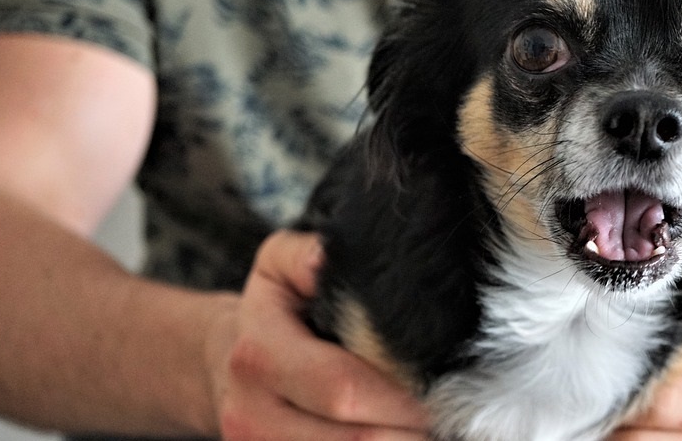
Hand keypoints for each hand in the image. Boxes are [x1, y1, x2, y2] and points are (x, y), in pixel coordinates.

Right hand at [206, 231, 429, 439]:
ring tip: (441, 429)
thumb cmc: (274, 309)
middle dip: (411, 433)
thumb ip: (310, 257)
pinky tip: (408, 436)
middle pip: (352, 440)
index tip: (445, 387)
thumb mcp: (279, 265)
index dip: (400, 396)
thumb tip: (330, 259)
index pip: (343, 387)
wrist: (223, 362)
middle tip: (458, 417)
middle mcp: (251, 412)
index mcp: (259, 355)